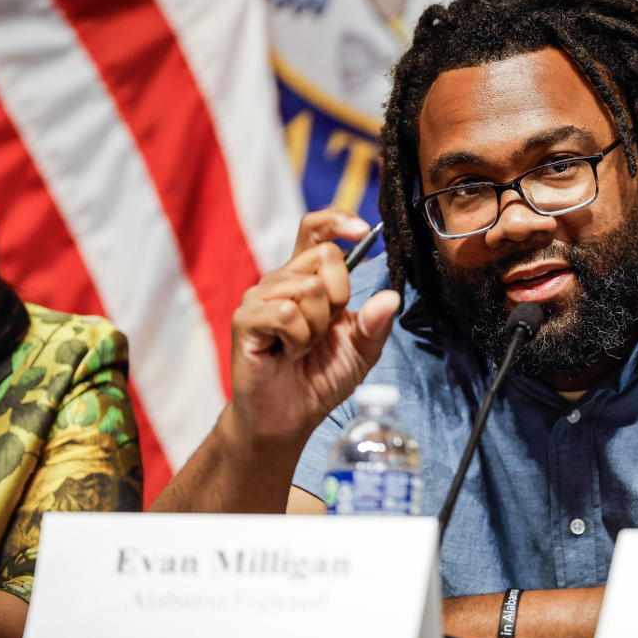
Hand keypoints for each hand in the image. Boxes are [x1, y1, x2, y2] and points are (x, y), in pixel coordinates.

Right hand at [227, 210, 399, 444]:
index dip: (337, 220)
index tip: (363, 229)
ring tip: (304, 347)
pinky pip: (286, 311)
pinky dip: (298, 337)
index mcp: (307, 278)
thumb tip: (391, 297)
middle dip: (339, 297)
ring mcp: (259, 298)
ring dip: (317, 326)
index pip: (316, 229)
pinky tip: (288, 353)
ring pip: (308, 287)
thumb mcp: (362, 350)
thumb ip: (376, 324)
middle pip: (324, 256)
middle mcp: (281, 280)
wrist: (289, 417)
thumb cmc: (320, 378)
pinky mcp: (245, 319)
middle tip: (325, 330)